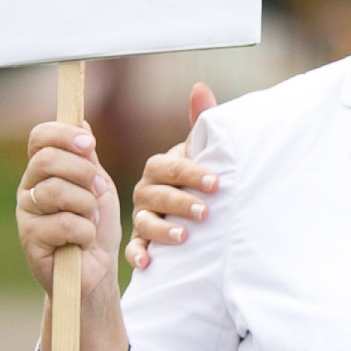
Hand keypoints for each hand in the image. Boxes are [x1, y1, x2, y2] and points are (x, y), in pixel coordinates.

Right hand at [15, 119, 118, 305]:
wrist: (97, 272)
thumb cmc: (96, 228)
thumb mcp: (98, 187)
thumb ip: (88, 159)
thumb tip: (82, 121)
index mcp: (43, 171)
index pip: (39, 138)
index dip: (63, 134)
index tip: (90, 144)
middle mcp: (29, 189)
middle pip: (46, 160)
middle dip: (83, 173)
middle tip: (100, 191)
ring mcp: (26, 215)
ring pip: (55, 191)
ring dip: (86, 206)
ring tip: (93, 221)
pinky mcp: (30, 241)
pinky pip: (64, 224)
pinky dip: (85, 232)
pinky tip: (85, 242)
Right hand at [126, 81, 218, 270]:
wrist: (192, 220)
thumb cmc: (194, 182)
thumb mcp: (198, 156)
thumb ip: (200, 124)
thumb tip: (200, 88)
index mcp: (160, 169)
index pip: (169, 167)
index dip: (191, 173)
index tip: (216, 183)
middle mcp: (146, 192)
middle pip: (157, 194)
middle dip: (181, 202)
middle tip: (206, 212)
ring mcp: (142, 217)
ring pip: (145, 221)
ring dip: (162, 229)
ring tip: (183, 238)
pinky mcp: (140, 243)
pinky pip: (134, 249)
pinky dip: (139, 256)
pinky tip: (148, 263)